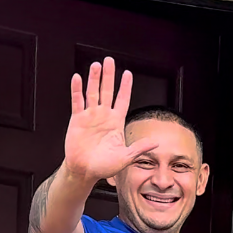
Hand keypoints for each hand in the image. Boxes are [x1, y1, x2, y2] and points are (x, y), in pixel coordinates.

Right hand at [64, 59, 158, 183]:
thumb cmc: (105, 166)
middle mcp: (103, 116)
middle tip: (109, 60)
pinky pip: (77, 102)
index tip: (128, 73)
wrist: (85, 171)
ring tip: (96, 66)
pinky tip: (78, 78)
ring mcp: (90, 116)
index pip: (122, 100)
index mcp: (116, 122)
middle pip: (107, 91)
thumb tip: (156, 143)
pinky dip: (77, 90)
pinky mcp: (77, 120)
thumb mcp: (126, 157)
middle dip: (108, 76)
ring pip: (92, 92)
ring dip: (94, 79)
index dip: (125, 87)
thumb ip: (139, 148)